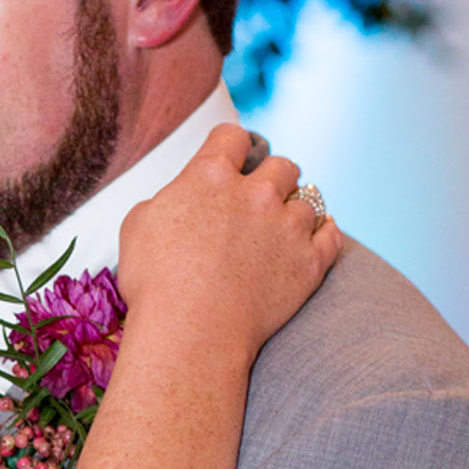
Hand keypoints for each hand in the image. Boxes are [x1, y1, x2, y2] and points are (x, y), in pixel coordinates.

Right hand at [115, 123, 338, 357]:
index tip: (230, 156)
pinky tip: (314, 238)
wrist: (192, 332)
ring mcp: (288, 227)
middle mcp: (257, 193)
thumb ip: (165, 199)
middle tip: (259, 198)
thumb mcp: (137, 225)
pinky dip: (325, 234)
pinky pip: (332, 235)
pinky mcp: (310, 263)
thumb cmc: (156, 284)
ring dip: (295, 210)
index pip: (232, 136)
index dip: (231, 145)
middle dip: (272, 177)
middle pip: (282, 165)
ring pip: (309, 200)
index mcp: (211, 176)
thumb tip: (178, 200)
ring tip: (282, 228)